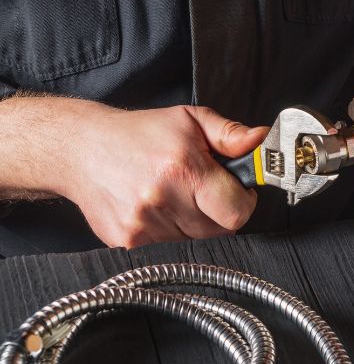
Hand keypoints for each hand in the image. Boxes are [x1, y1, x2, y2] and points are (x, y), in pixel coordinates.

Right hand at [63, 104, 267, 247]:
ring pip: (193, 237)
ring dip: (193, 219)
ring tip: (175, 191)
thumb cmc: (139, 132)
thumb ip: (231, 134)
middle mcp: (162, 199)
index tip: (239, 190)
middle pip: (217, 228)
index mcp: (183, 169)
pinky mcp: (127, 240)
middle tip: (203, 186)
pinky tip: (154, 203)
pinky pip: (167, 243)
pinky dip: (168, 227)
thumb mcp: (190, 120)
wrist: (82, 148)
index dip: (244, 202)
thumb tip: (262, 141)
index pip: (236, 211)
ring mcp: (142, 224)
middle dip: (219, 208)